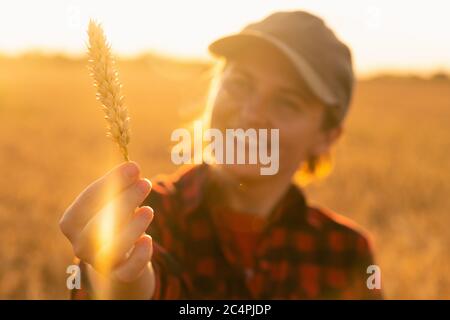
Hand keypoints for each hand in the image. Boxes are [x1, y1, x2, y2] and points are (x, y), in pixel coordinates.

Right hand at [59, 162, 153, 284]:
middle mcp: (80, 245)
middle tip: (145, 183)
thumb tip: (133, 168)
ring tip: (149, 209)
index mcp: (71, 223)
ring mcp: (99, 263)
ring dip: (132, 228)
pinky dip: (138, 255)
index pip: (88, 201)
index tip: (133, 167)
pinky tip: (148, 240)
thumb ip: (121, 184)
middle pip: (97, 226)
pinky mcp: (120, 275)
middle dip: (124, 202)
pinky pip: (127, 270)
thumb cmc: (113, 219)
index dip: (111, 182)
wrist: (119, 257)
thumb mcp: (115, 200)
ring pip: (112, 250)